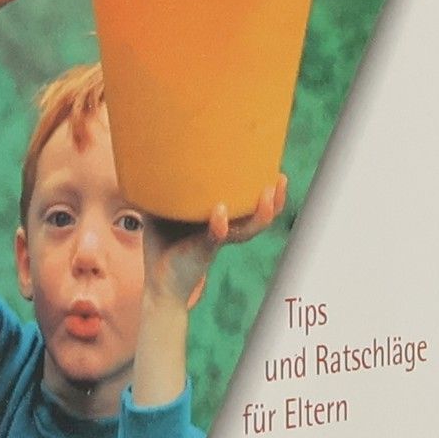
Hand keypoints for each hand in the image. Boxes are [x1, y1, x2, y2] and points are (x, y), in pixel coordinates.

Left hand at [143, 174, 290, 310]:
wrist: (159, 282)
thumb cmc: (161, 244)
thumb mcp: (162, 211)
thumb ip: (164, 188)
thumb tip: (156, 155)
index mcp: (221, 221)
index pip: (250, 205)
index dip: (266, 190)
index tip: (275, 170)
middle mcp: (225, 232)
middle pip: (259, 218)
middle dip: (276, 201)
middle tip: (282, 179)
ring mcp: (216, 242)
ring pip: (247, 229)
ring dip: (261, 212)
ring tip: (268, 194)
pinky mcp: (203, 252)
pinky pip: (215, 237)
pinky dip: (219, 225)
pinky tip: (221, 212)